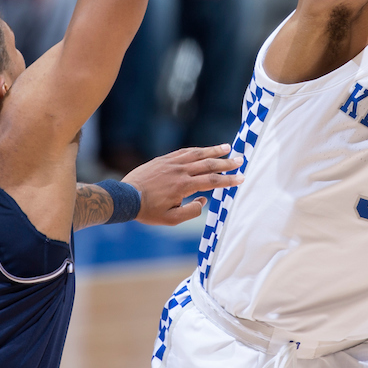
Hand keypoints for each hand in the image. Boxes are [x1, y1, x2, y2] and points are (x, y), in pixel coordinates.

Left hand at [126, 142, 243, 224]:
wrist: (126, 197)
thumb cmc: (148, 211)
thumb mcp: (171, 219)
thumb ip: (192, 211)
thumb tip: (203, 200)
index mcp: (184, 186)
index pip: (212, 181)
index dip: (228, 180)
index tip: (241, 178)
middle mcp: (180, 171)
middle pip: (209, 164)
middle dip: (227, 163)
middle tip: (241, 160)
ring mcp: (171, 163)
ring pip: (197, 153)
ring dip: (214, 150)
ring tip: (227, 147)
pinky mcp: (163, 159)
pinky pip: (184, 151)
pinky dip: (197, 150)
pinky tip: (204, 149)